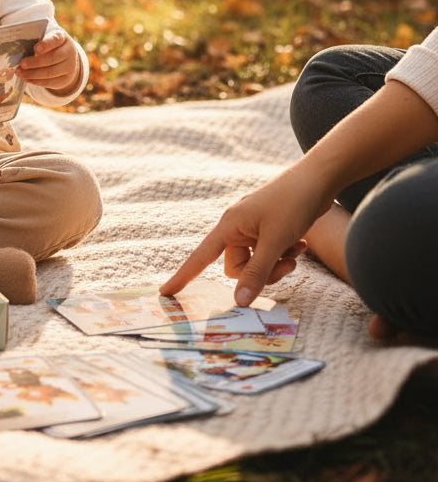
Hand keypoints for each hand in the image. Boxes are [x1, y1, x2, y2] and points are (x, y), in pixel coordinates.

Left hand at [16, 30, 81, 94]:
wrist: (65, 59)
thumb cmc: (48, 46)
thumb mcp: (44, 40)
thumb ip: (35, 43)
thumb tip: (18, 52)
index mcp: (62, 38)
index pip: (56, 39)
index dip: (46, 44)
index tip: (36, 48)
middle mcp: (69, 51)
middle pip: (52, 58)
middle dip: (35, 62)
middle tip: (22, 64)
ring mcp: (69, 66)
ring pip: (50, 72)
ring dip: (32, 74)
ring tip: (19, 73)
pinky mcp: (66, 79)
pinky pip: (50, 82)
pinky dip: (36, 81)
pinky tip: (26, 79)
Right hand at [158, 166, 327, 305]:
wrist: (316, 179)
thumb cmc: (292, 204)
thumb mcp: (275, 242)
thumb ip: (257, 272)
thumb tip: (238, 302)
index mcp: (229, 227)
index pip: (199, 257)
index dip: (183, 276)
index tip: (166, 293)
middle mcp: (236, 227)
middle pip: (237, 266)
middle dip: (262, 272)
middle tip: (287, 264)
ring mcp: (252, 228)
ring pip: (255, 262)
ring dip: (277, 263)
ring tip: (297, 251)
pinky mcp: (267, 228)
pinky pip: (267, 252)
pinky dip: (284, 253)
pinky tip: (301, 243)